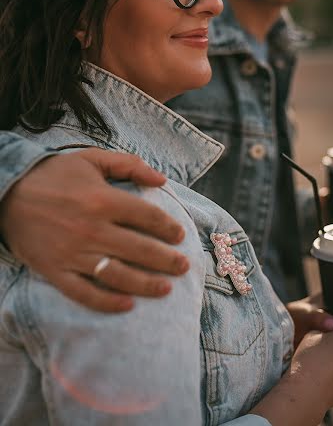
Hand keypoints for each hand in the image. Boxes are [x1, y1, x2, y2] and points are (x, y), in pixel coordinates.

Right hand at [0, 149, 188, 312]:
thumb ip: (129, 165)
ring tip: (166, 289)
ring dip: (146, 284)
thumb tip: (162, 178)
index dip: (168, 228)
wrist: (8, 193)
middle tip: (184, 266)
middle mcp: (92, 229)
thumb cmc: (54, 174)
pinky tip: (128, 305)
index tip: (180, 236)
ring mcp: (74, 253)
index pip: (147, 217)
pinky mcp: (56, 271)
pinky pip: (84, 293)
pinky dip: (107, 302)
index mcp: (103, 199)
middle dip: (167, 260)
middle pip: (140, 249)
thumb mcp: (91, 158)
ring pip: (118, 275)